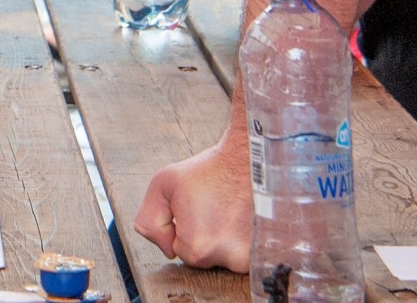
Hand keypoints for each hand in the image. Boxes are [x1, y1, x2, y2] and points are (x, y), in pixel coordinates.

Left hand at [133, 135, 252, 270]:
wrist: (251, 159)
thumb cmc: (210, 169)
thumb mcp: (163, 184)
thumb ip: (149, 220)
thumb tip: (166, 249)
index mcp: (197, 246)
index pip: (180, 250)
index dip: (184, 226)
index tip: (198, 205)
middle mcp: (226, 258)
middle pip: (205, 257)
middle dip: (206, 234)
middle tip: (216, 206)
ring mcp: (251, 258)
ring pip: (226, 257)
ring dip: (227, 239)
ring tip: (233, 211)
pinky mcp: (267, 253)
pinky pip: (247, 256)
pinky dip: (246, 241)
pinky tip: (246, 219)